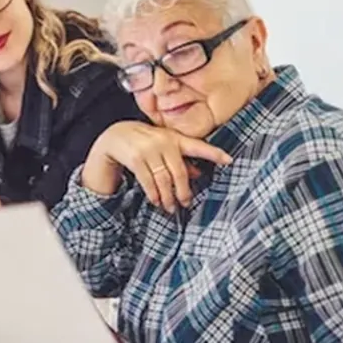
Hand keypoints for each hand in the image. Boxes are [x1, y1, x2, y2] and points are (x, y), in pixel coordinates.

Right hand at [82, 122, 231, 212]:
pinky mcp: (136, 158)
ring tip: (170, 207)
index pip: (198, 146)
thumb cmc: (142, 143)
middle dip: (183, 191)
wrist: (113, 136)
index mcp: (173, 137)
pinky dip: (154, 194)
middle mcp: (163, 141)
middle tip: (185, 202)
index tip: (229, 160)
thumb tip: (198, 175)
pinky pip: (149, 181)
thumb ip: (180, 160)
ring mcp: (149, 149)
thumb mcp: (162, 148)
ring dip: (168, 197)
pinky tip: (156, 201)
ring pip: (164, 179)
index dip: (214, 153)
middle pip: (180, 171)